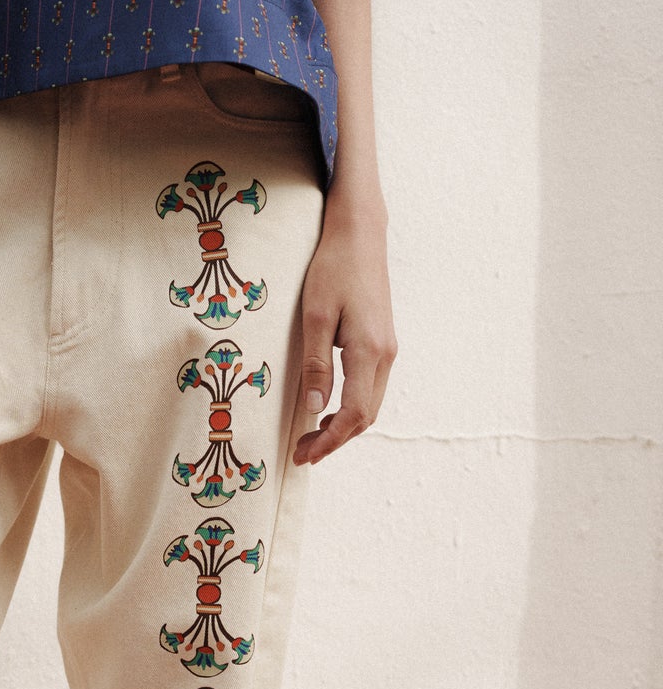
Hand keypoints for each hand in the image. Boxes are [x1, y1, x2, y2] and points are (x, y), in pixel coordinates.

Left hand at [292, 203, 396, 466]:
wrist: (360, 233)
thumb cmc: (333, 268)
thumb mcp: (315, 316)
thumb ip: (316, 364)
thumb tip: (314, 407)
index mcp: (369, 351)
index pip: (353, 414)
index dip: (329, 441)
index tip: (303, 455)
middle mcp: (385, 355)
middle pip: (365, 416)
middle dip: (334, 441)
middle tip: (302, 452)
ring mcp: (387, 349)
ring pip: (370, 404)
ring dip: (343, 427)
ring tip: (311, 437)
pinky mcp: (382, 342)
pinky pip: (370, 388)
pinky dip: (351, 408)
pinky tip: (328, 410)